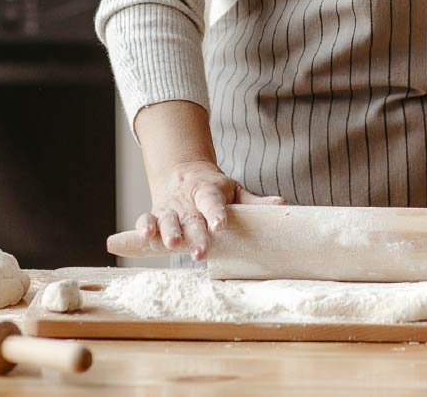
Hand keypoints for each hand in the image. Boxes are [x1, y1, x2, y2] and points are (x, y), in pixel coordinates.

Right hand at [137, 160, 283, 260]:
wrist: (183, 174)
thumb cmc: (215, 189)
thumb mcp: (234, 191)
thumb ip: (254, 202)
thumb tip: (283, 205)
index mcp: (209, 191)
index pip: (213, 201)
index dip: (217, 212)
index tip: (221, 224)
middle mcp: (188, 201)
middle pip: (191, 217)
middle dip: (194, 234)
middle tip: (200, 252)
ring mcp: (171, 208)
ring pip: (167, 219)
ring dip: (168, 232)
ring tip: (172, 244)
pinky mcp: (156, 214)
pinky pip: (146, 219)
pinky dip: (143, 227)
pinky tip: (145, 236)